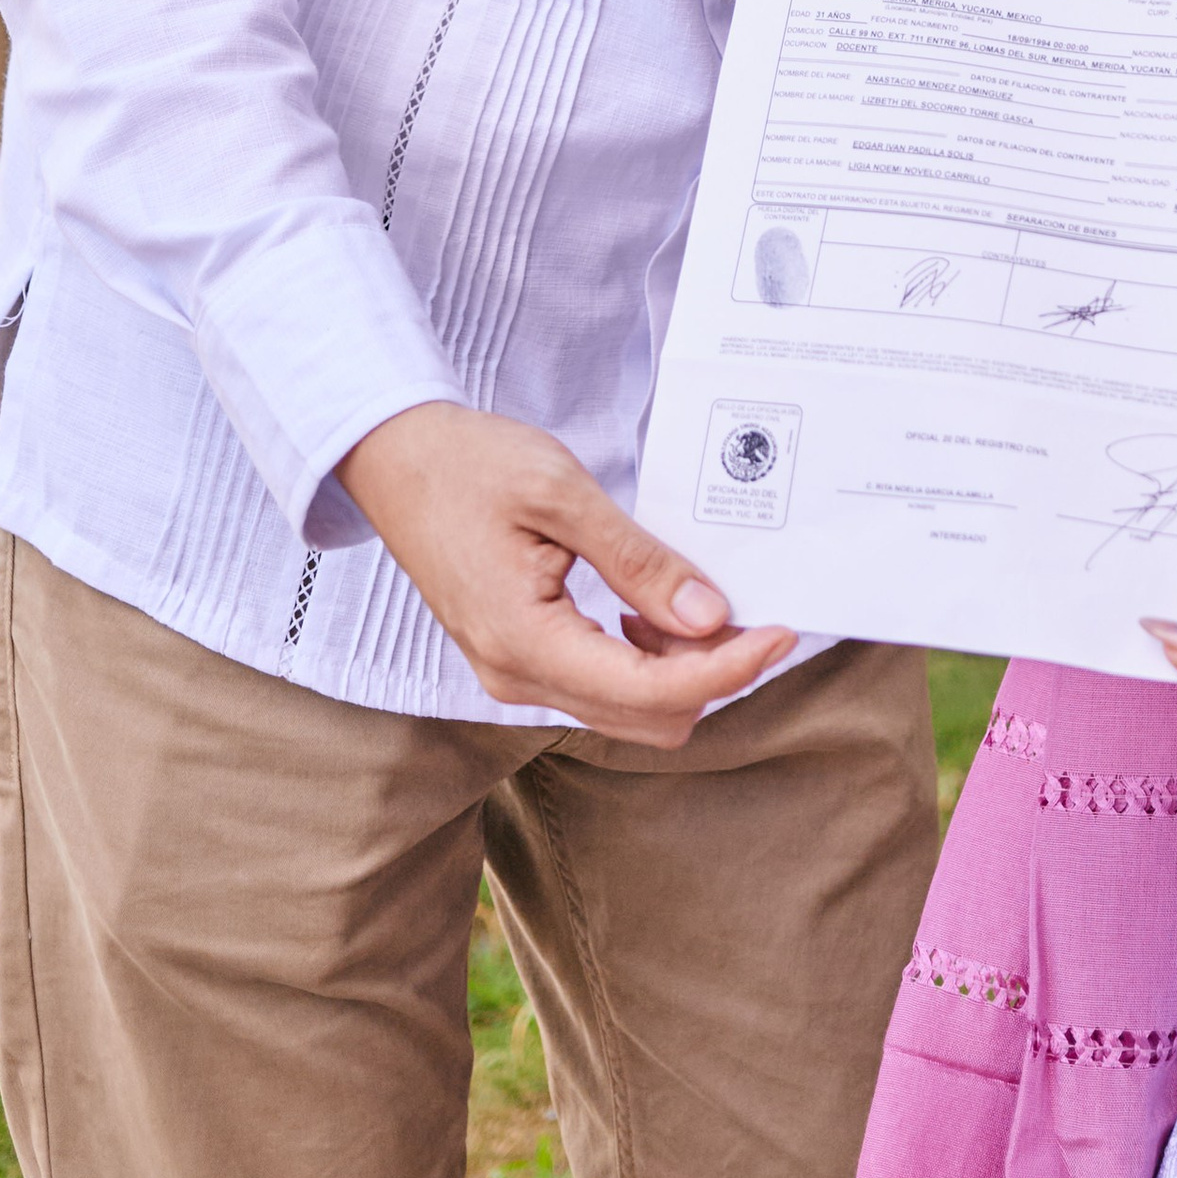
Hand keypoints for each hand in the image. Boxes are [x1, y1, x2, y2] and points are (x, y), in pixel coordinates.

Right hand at [338, 400, 795, 744]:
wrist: (394, 460)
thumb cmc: (470, 464)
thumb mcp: (562, 494)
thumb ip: (638, 561)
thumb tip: (710, 616)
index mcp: (524, 641)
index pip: (653, 691)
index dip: (729, 668)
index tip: (782, 631)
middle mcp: (516, 677)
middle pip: (648, 717)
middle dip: (713, 673)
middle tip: (755, 610)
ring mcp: (513, 675)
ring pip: (628, 710)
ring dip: (681, 670)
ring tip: (706, 601)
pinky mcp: (518, 660)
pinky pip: (600, 688)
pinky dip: (646, 662)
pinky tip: (654, 609)